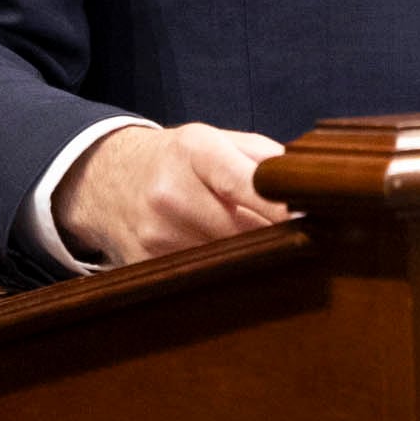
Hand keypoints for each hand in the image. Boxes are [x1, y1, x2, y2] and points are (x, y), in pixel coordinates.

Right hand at [50, 122, 287, 266]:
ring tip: (260, 251)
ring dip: (250, 261)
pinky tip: (225, 265)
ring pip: (225, 262)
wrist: (106, 178)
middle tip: (301, 243)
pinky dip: (220, 277)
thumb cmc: (176, 159)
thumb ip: (265, 158)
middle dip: (274, 240)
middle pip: (241, 232)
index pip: (246, 182)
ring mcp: (155, 234)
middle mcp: (171, 193)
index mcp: (195, 151)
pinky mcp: (145, 265)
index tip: (312, 221)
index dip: (281, 206)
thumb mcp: (215, 140)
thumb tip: (309, 186)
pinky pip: (198, 280)